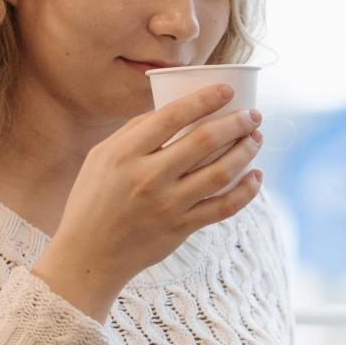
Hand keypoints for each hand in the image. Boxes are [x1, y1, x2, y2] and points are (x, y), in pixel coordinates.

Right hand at [32, 86, 265, 319]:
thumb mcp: (102, 157)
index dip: (205, 99)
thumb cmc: (94, 199)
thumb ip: (134, 132)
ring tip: (256, 138)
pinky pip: (223, 207)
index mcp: (125, 153)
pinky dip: (246, 192)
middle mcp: (148, 177)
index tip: (228, 90)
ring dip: (245, 152)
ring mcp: (167, 205)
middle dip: (236, 124)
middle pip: (204, 142)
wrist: (89, 254)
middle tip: (254, 115)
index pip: (172, 116)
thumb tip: (171, 108)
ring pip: (220, 173)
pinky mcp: (182, 228)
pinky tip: (256, 176)